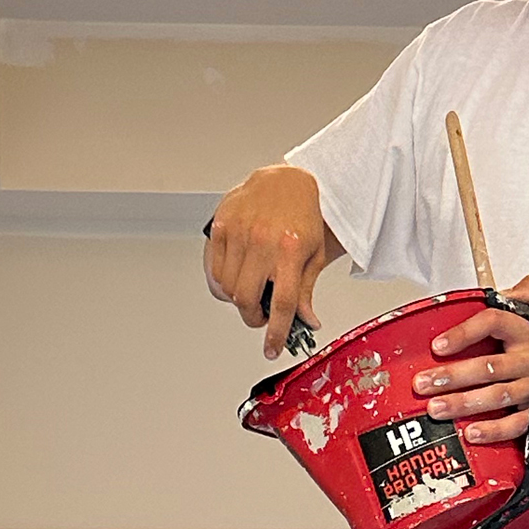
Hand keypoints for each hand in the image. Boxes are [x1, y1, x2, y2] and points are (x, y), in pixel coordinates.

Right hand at [206, 164, 332, 359]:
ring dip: (238, 299)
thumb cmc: (303, 215)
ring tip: (251, 291)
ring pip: (227, 288)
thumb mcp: (314, 254)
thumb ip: (305, 290)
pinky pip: (214, 269)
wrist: (286, 179)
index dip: (275, 333)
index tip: (271, 348)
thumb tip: (308, 321)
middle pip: (247, 300)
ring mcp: (238, 233)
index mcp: (290, 250)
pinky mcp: (221, 226)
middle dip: (253, 317)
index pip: (281, 304)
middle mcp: (262, 241)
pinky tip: (236, 277)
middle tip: (261, 316)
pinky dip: (223, 282)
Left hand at [411, 275, 528, 442]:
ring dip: (464, 403)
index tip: (438, 345)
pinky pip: (516, 426)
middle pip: (488, 366)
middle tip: (422, 383)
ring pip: (496, 397)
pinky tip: (470, 433)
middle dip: (452, 375)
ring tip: (435, 408)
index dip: (465, 332)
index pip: (495, 323)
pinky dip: (494, 431)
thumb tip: (503, 291)